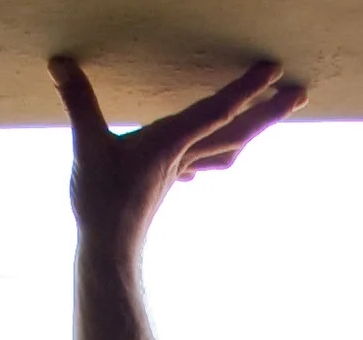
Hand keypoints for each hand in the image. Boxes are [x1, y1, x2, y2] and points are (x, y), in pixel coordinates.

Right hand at [50, 53, 305, 258]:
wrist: (108, 254)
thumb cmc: (101, 206)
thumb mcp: (88, 149)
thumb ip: (79, 103)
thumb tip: (60, 62)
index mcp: (170, 143)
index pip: (215, 110)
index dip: (244, 89)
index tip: (274, 71)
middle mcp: (184, 155)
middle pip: (237, 130)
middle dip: (269, 110)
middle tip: (301, 92)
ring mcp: (181, 169)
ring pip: (227, 144)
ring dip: (253, 126)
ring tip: (272, 110)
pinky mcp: (170, 178)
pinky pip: (207, 158)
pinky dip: (223, 147)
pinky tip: (224, 148)